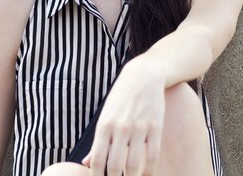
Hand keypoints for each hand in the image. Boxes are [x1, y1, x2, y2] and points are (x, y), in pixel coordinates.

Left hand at [82, 57, 166, 175]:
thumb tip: (86, 163)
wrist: (143, 76)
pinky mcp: (156, 127)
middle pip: (115, 166)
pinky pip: (152, 156)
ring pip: (134, 165)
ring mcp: (139, 127)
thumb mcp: (105, 116)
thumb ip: (97, 141)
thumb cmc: (120, 98)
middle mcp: (120, 128)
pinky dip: (149, 171)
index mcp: (104, 125)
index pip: (97, 160)